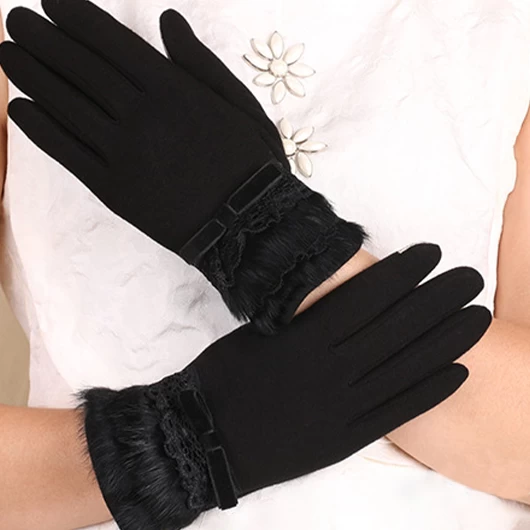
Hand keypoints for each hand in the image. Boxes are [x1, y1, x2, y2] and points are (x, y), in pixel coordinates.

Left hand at [0, 0, 364, 331]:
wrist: (249, 226)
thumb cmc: (252, 164)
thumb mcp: (242, 105)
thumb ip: (201, 63)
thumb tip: (167, 19)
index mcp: (173, 89)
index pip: (111, 43)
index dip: (75, 19)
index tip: (48, 3)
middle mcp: (140, 116)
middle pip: (80, 69)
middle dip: (42, 40)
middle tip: (14, 20)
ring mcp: (122, 155)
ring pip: (66, 107)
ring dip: (32, 76)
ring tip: (7, 54)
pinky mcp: (114, 191)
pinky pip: (68, 154)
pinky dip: (39, 130)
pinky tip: (18, 109)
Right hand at [80, 244, 490, 528]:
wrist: (207, 437)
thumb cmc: (225, 376)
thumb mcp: (261, 334)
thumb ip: (306, 319)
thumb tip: (345, 298)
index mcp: (307, 338)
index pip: (369, 297)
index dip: (404, 272)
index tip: (430, 254)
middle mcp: (333, 370)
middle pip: (398, 328)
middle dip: (438, 298)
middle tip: (469, 277)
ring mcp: (344, 407)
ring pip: (406, 368)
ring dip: (446, 340)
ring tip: (476, 318)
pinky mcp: (347, 437)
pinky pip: (398, 412)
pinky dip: (429, 391)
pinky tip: (457, 372)